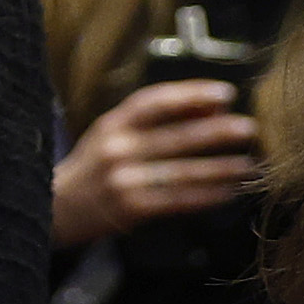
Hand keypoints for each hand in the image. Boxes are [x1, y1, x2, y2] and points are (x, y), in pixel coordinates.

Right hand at [50, 79, 260, 248]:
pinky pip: (178, 200)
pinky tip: (227, 192)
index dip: (192, 95)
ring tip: (248, 165)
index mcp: (112, 123)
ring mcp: (123, 180)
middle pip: (175, 136)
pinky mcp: (130, 209)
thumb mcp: (113, 135)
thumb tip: (210, 106)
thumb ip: (155, 120)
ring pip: (183, 172)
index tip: (226, 94)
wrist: (54, 209)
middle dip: (217, 132)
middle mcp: (116, 148)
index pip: (155, 101)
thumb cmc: (93, 168)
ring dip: (220, 169)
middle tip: (249, 129)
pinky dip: (206, 196)